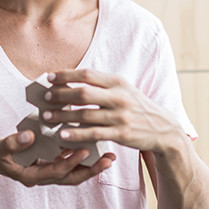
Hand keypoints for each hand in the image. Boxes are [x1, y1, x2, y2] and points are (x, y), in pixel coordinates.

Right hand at [0, 130, 115, 186]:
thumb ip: (12, 143)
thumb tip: (30, 136)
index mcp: (31, 176)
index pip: (56, 173)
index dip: (71, 163)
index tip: (84, 151)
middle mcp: (42, 176)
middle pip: (71, 177)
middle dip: (90, 170)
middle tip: (108, 160)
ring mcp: (47, 171)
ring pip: (73, 172)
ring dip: (90, 164)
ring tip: (108, 156)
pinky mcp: (50, 163)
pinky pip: (68, 162)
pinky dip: (80, 156)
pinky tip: (93, 146)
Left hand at [41, 69, 186, 152]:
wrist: (163, 129)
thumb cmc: (136, 107)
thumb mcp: (123, 90)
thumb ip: (101, 86)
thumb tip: (71, 81)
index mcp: (118, 82)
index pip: (87, 74)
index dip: (66, 75)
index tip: (49, 77)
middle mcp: (119, 97)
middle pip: (83, 93)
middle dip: (61, 95)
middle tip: (46, 98)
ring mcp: (121, 116)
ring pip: (85, 115)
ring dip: (62, 116)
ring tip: (47, 117)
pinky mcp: (122, 134)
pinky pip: (94, 134)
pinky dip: (76, 134)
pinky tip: (62, 134)